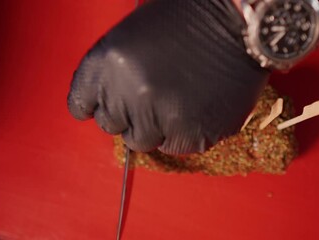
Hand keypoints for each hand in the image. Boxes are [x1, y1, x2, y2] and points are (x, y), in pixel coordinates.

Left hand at [67, 0, 269, 154]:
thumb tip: (109, 101)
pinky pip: (179, 146)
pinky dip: (186, 132)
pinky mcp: (193, 135)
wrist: (238, 22)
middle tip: (153, 97)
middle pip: (112, 126)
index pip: (80, 104)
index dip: (98, 104)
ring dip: (156, 127)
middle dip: (128, 115)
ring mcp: (161, 118)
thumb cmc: (187, 18)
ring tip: (179, 100)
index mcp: (107, 63)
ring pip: (144, 141)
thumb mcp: (134, 34)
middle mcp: (129, 94)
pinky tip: (198, 106)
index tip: (109, 105)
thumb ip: (113, 73)